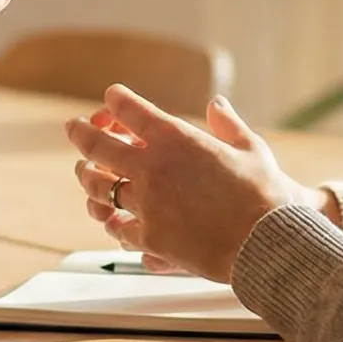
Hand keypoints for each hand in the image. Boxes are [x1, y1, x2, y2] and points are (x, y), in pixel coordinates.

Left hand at [63, 87, 324, 281]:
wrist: (269, 243)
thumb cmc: (267, 194)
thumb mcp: (252, 149)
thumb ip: (228, 124)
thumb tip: (216, 104)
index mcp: (176, 138)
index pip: (129, 109)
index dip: (116, 100)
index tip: (111, 98)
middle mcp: (152, 167)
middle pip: (97, 144)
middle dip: (80, 132)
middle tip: (73, 128)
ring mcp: (146, 204)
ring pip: (97, 187)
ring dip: (88, 178)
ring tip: (85, 173)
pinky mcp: (149, 238)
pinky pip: (117, 228)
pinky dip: (113, 222)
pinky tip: (113, 219)